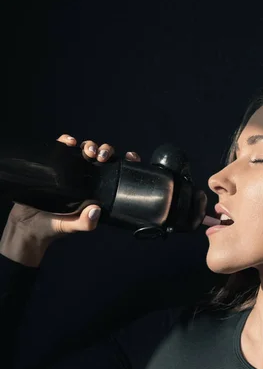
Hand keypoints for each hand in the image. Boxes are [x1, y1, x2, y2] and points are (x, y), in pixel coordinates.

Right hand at [6, 133, 140, 240]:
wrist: (25, 226)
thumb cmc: (52, 227)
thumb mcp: (72, 227)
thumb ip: (85, 223)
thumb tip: (96, 210)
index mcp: (96, 192)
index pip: (115, 173)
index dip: (126, 163)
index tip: (131, 158)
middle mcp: (85, 179)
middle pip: (101, 157)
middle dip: (105, 151)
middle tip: (102, 157)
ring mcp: (69, 170)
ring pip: (84, 150)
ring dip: (89, 145)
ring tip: (88, 151)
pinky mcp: (52, 164)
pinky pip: (61, 148)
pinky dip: (66, 141)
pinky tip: (69, 142)